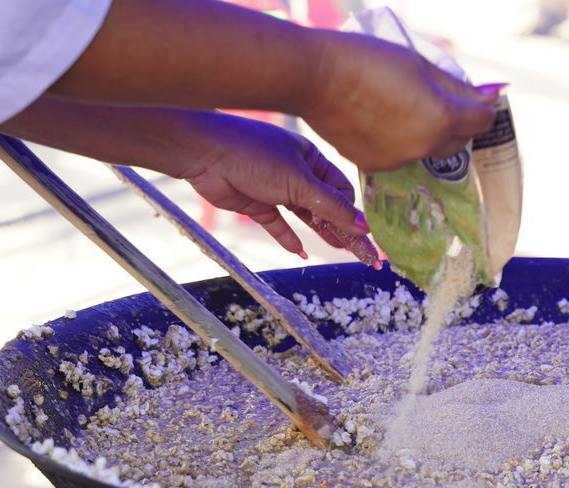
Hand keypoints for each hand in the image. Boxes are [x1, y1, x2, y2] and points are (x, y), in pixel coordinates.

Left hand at [173, 112, 376, 259]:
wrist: (203, 153)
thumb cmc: (254, 156)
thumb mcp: (300, 183)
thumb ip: (332, 208)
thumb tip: (364, 227)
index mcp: (312, 159)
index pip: (342, 191)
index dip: (351, 213)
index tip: (361, 235)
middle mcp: (297, 173)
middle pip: (327, 206)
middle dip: (345, 229)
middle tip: (365, 254)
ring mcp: (276, 188)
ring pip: (306, 216)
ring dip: (322, 234)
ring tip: (341, 252)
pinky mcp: (256, 203)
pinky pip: (278, 224)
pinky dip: (289, 238)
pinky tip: (301, 252)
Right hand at [301, 31, 500, 172]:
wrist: (314, 77)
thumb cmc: (367, 60)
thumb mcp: (419, 64)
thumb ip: (457, 86)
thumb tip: (490, 96)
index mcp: (442, 118)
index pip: (483, 121)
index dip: (483, 106)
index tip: (478, 96)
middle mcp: (425, 147)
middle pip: (460, 141)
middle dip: (458, 122)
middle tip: (440, 98)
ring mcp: (400, 161)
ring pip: (429, 151)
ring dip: (428, 133)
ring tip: (402, 106)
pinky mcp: (376, 167)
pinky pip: (402, 156)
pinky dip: (401, 142)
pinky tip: (380, 119)